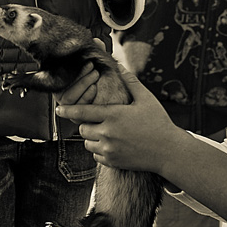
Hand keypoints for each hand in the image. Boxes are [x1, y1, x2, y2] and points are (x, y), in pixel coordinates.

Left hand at [56, 68, 178, 171]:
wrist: (168, 151)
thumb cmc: (158, 122)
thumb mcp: (146, 99)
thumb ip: (130, 81)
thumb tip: (119, 65)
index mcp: (113, 115)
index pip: (83, 111)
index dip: (68, 110)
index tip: (59, 109)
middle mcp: (108, 133)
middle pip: (82, 129)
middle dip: (86, 124)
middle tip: (99, 121)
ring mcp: (109, 150)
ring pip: (87, 143)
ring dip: (92, 137)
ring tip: (106, 132)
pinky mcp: (112, 162)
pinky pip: (96, 156)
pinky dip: (99, 150)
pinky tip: (112, 145)